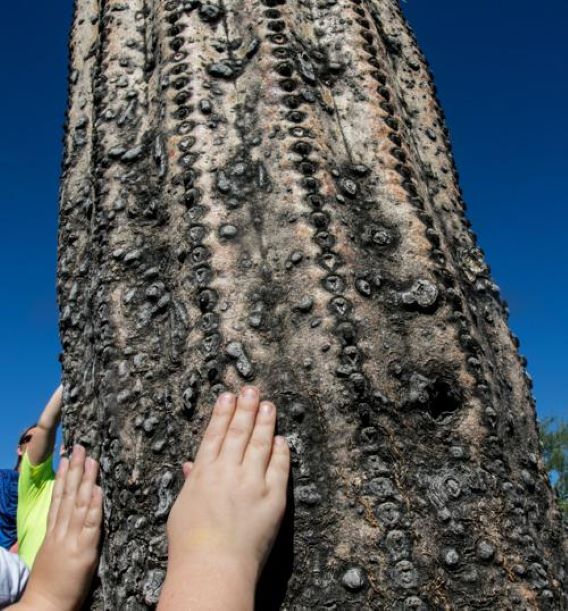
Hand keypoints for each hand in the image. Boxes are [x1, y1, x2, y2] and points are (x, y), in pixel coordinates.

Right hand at [18, 445, 101, 610]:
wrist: (44, 607)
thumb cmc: (49, 584)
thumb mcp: (48, 555)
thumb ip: (55, 535)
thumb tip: (59, 520)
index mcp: (51, 533)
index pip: (57, 499)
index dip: (61, 478)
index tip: (65, 458)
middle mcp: (60, 532)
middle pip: (67, 496)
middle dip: (73, 470)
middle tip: (79, 447)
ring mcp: (71, 540)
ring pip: (79, 504)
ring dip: (86, 480)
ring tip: (91, 460)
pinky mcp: (84, 551)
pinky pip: (90, 525)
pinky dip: (94, 506)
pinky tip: (97, 490)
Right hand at [160, 387, 289, 609]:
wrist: (213, 568)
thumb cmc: (191, 544)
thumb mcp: (182, 508)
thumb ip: (191, 482)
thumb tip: (191, 465)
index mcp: (204, 472)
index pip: (215, 434)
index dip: (222, 413)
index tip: (228, 396)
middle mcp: (228, 471)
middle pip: (239, 431)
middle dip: (246, 407)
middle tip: (252, 389)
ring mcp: (252, 482)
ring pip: (260, 443)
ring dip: (265, 421)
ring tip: (269, 404)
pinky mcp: (272, 497)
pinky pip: (279, 467)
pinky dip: (280, 451)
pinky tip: (282, 439)